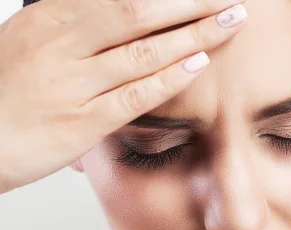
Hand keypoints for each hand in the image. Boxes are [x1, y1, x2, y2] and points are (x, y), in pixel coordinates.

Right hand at [0, 0, 246, 193]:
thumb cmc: (3, 92)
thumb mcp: (30, 41)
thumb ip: (75, 24)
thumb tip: (119, 12)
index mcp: (49, 17)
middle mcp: (61, 42)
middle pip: (139, 10)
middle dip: (192, 2)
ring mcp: (72, 82)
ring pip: (144, 49)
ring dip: (196, 33)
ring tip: (232, 21)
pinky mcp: (82, 121)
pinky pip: (135, 94)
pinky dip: (171, 77)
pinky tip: (200, 63)